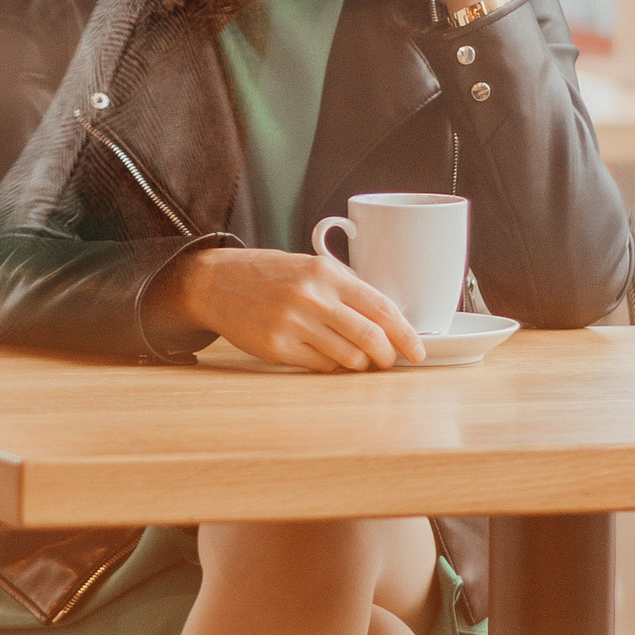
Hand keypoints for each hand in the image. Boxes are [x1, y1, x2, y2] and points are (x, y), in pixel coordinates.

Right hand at [154, 243, 424, 371]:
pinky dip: (331, 366)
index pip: (381, 308)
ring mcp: (293, 324)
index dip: (406, 334)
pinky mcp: (277, 347)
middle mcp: (312, 298)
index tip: (418, 350)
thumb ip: (346, 290)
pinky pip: (321, 367)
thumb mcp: (311, 268)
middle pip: (370, 337)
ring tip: (353, 357)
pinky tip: (323, 355)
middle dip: (387, 356)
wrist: (217, 282)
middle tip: (388, 361)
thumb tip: (388, 322)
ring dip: (359, 363)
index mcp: (326, 273)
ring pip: (348, 357)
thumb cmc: (269, 275)